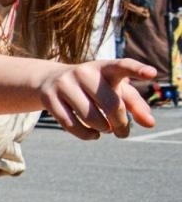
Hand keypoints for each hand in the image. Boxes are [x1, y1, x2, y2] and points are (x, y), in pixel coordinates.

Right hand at [37, 58, 156, 139]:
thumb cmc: (94, 87)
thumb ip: (135, 104)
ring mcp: (64, 84)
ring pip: (92, 118)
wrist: (50, 80)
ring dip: (103, 129)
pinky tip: (93, 135)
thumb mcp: (114, 89)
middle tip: (123, 132)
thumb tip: (150, 124)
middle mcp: (83, 72)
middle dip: (121, 123)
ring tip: (105, 128)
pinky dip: (87, 135)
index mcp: (104, 67)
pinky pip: (72, 125)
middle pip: (112, 105)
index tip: (152, 74)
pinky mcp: (49, 98)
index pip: (122, 66)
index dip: (137, 70)